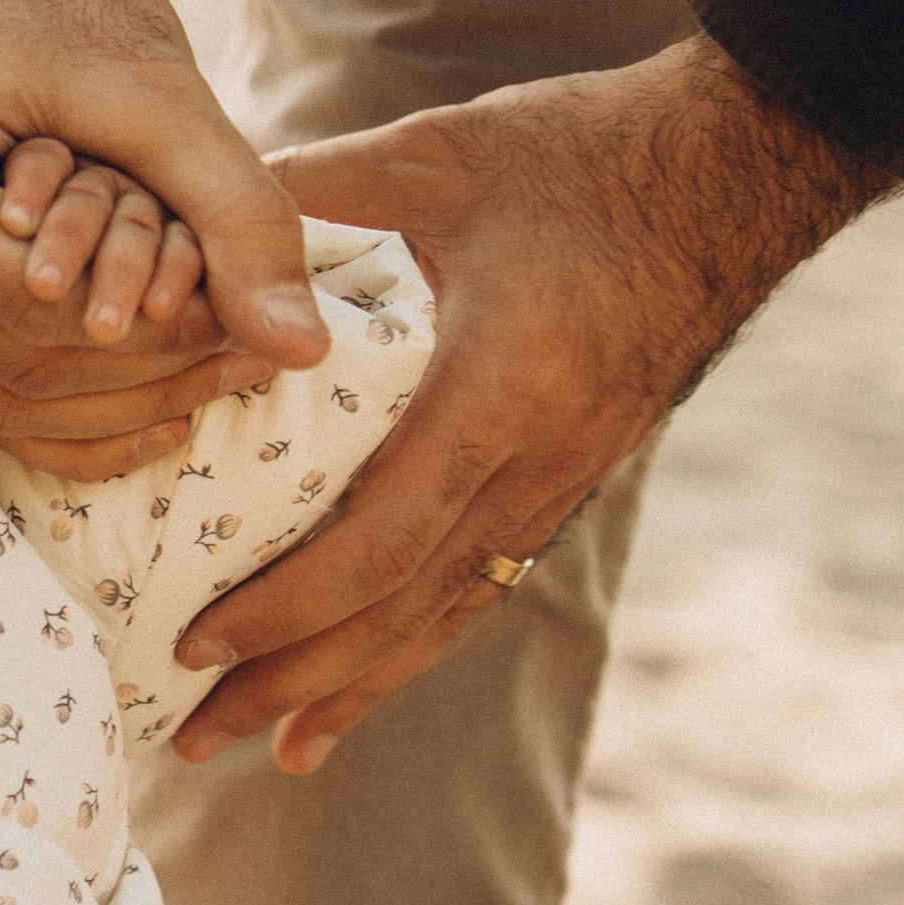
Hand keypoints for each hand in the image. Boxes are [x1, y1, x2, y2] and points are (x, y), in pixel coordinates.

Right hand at [0, 0, 324, 479]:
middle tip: (244, 360)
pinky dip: (60, 399)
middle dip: (139, 375)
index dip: (154, 336)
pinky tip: (150, 401)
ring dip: (108, 400)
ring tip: (210, 371)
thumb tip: (305, 354)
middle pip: (10, 362)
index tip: (245, 327)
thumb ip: (238, 219)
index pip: (38, 308)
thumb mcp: (163, 98)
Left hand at [166, 33, 892, 772]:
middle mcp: (535, 460)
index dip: (286, 609)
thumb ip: (301, 200)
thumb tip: (175, 236)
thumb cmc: (575, 155)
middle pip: (400, 611)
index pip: (379, 539)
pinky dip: (414, 648)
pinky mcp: (569, 479)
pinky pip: (481, 587)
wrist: (728, 174)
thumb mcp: (427, 158)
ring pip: (443, 618)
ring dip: (348, 689)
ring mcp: (561, 479)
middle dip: (291, 683)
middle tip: (191, 736)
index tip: (198, 644)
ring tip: (266, 750)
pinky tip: (361, 697)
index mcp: (494, 390)